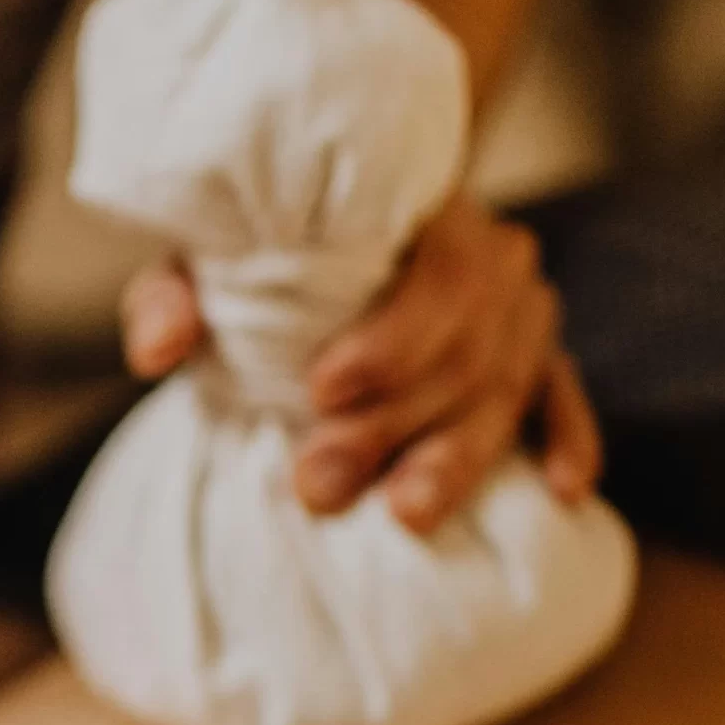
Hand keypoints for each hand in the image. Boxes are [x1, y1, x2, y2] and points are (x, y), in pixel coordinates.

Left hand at [119, 194, 601, 533]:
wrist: (342, 225)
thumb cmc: (270, 252)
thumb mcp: (210, 257)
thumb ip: (174, 293)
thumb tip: (155, 351)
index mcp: (423, 209)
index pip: (438, 274)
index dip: (390, 340)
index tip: (318, 392)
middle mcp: (492, 254)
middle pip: (465, 349)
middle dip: (392, 426)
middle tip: (321, 486)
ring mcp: (523, 310)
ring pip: (506, 388)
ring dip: (456, 457)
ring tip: (404, 515)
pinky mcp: (539, 358)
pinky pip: (566, 396)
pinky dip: (569, 438)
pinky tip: (560, 490)